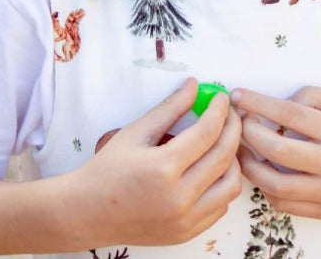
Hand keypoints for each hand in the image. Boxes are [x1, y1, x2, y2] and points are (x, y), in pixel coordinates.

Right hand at [71, 78, 242, 246]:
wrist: (87, 213)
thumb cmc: (108, 169)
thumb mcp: (136, 132)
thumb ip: (169, 108)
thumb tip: (194, 86)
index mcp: (163, 168)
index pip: (207, 132)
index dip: (219, 110)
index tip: (221, 97)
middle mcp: (179, 198)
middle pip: (224, 156)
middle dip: (234, 129)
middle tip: (230, 114)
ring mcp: (185, 220)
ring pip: (231, 185)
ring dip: (234, 159)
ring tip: (224, 142)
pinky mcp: (187, 233)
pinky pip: (221, 206)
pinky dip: (223, 184)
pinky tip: (213, 168)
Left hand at [231, 86, 320, 219]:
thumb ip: (314, 96)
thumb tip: (280, 104)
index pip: (289, 114)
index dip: (258, 103)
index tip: (237, 95)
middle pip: (277, 150)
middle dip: (248, 133)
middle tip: (239, 122)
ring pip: (276, 184)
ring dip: (249, 165)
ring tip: (241, 149)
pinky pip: (284, 204)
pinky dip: (265, 188)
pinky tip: (260, 171)